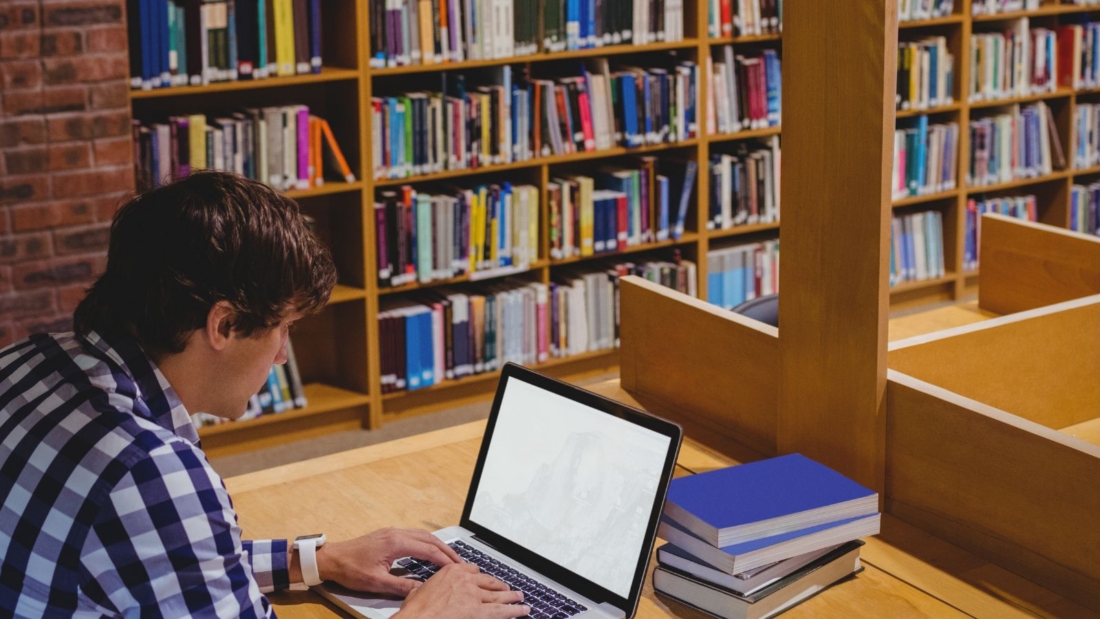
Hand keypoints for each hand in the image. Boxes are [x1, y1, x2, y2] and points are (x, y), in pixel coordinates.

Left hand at [314, 527, 460, 595]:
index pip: (428, 550)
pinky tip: (430, 550)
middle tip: (460, 562)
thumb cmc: (351, 570)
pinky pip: (415, 535)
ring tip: (450, 556)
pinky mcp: (388, 534)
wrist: (332, 558)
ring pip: (423, 535)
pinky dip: (427, 542)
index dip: (444, 559)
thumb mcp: (377, 582)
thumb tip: (422, 589)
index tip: (456, 568)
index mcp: (395, 543)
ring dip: (438, 545)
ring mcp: (392, 531)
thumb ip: (401, 586)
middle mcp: (396, 533)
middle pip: (429, 539)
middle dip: (446, 550)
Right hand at [394, 563, 529, 618]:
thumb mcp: (417, 592)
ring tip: (520, 598)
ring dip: (511, 597)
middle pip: (488, 582)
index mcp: (451, 572)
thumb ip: (427, 589)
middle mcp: (465, 580)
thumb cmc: (414, 611)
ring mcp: (474, 595)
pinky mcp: (479, 612)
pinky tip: (522, 611)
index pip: (472, 570)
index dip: (481, 576)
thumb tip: (421, 592)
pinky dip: (514, 610)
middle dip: (500, 587)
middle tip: (508, 589)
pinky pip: (501, 611)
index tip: (485, 579)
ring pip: (498, 596)